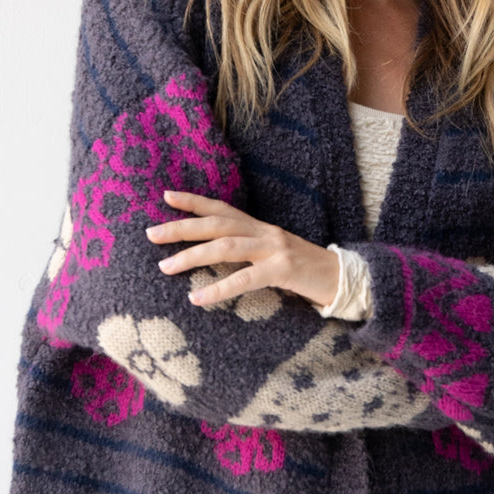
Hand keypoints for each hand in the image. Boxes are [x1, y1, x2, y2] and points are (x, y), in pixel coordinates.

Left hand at [146, 191, 340, 308]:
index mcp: (259, 227)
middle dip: (181, 227)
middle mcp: (264, 232)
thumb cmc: (302, 270)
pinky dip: (219, 288)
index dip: (194, 201)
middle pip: (216, 223)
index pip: (221, 208)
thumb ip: (247, 251)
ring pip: (226, 247)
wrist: (342, 278)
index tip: (166, 196)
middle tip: (151, 234)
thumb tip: (212, 256)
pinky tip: (198, 297)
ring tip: (166, 268)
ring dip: (192, 256)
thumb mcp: (272, 253)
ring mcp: (274, 249)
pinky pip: (245, 279)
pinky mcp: (284, 270)